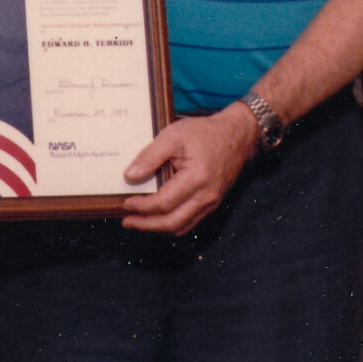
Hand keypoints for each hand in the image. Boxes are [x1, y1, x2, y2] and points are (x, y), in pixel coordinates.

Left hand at [118, 106, 259, 236]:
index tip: (126, 203)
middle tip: (127, 221)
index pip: (163, 203)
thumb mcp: (173, 135)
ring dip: (157, 228)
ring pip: (181, 227)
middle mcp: (206, 196)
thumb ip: (150, 155)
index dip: (142, 206)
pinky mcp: (212, 203)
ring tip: (138, 222)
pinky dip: (171, 224)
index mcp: (196, 179)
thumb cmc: (205, 133)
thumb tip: (130, 176)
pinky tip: (158, 218)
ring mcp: (211, 203)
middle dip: (146, 225)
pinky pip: (190, 222)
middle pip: (172, 223)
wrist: (236, 136)